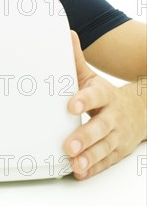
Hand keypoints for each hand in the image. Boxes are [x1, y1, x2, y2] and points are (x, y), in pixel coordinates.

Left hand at [63, 31, 144, 179]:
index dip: (84, 100)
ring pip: (104, 147)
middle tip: (68, 144)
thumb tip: (66, 34)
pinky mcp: (116, 152)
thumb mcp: (91, 77)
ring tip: (75, 162)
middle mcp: (113, 117)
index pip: (96, 96)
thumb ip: (76, 60)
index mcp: (105, 95)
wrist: (138, 111)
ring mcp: (117, 136)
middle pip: (101, 127)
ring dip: (89, 156)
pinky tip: (80, 171)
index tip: (70, 106)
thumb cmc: (104, 94)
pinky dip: (94, 168)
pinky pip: (105, 161)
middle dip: (85, 136)